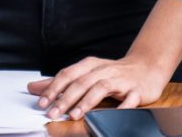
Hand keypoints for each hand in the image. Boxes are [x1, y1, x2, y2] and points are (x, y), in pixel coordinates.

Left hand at [27, 55, 169, 120]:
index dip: (53, 88)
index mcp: (90, 66)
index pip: (68, 74)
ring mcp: (121, 80)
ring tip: (74, 115)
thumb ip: (61, 82)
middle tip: (52, 112)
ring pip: (101, 88)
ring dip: (86, 102)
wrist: (147, 66)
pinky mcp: (137, 90)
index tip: (41, 102)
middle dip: (65, 98)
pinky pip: (129, 99)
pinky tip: (112, 115)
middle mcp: (104, 70)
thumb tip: (33, 88)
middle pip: (81, 82)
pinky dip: (121, 107)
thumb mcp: (86, 74)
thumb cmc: (113, 73)